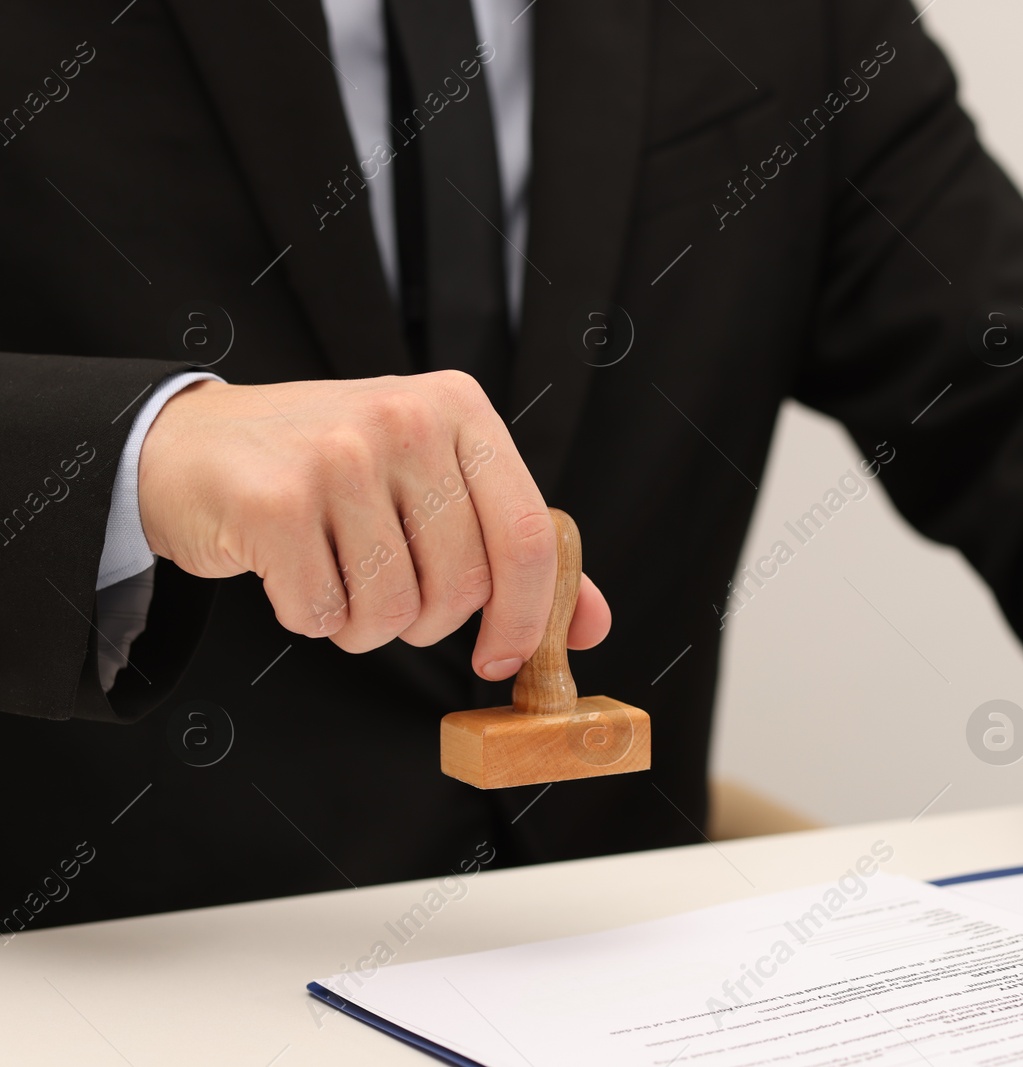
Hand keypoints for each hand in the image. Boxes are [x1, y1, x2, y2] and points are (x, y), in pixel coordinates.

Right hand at [139, 372, 610, 679]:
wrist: (191, 445)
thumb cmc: (330, 470)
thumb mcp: (435, 483)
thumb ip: (516, 549)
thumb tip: (591, 625)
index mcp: (461, 409)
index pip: (531, 534)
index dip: (528, 615)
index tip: (504, 658)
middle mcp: (407, 419)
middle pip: (462, 586)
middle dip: (429, 624)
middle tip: (390, 596)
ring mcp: (338, 455)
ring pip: (393, 611)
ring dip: (364, 626)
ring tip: (337, 577)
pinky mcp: (273, 500)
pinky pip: (322, 614)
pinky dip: (310, 618)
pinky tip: (292, 571)